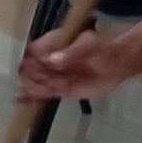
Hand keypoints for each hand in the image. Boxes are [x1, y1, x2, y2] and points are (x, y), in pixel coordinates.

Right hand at [20, 23, 141, 103]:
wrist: (117, 64)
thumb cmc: (103, 50)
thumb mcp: (89, 44)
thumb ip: (73, 52)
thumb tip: (54, 60)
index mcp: (56, 43)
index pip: (35, 49)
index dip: (31, 58)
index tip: (30, 65)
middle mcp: (52, 58)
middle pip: (32, 66)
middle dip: (29, 74)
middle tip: (27, 82)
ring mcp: (56, 74)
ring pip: (36, 80)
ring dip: (30, 86)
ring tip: (26, 92)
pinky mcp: (62, 87)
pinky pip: (44, 92)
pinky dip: (34, 95)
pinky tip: (24, 99)